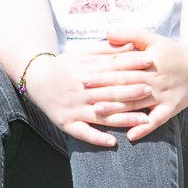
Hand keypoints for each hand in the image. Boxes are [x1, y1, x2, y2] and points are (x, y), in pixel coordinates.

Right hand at [21, 42, 153, 147]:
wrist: (36, 80)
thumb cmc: (65, 65)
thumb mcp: (82, 53)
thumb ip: (106, 49)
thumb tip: (132, 45)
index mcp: (83, 70)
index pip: (111, 67)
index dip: (131, 64)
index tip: (150, 62)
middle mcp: (79, 90)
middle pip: (109, 92)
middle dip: (131, 91)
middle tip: (150, 90)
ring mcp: (73, 108)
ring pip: (101, 115)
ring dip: (123, 118)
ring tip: (144, 119)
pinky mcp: (66, 123)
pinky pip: (83, 133)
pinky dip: (98, 138)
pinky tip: (113, 142)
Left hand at [95, 29, 187, 141]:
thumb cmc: (171, 51)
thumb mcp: (152, 39)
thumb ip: (129, 35)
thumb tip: (106, 31)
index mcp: (149, 62)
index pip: (122, 67)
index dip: (102, 72)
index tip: (84, 76)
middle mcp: (156, 79)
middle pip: (126, 85)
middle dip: (104, 89)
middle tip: (84, 93)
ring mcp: (165, 95)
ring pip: (138, 103)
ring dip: (117, 109)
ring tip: (98, 112)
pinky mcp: (173, 107)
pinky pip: (158, 120)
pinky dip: (144, 128)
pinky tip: (130, 136)